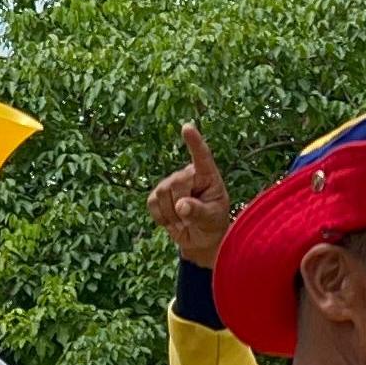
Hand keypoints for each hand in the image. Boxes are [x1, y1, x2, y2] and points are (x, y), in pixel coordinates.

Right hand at [146, 123, 232, 268]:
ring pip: (162, 193)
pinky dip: (161, 217)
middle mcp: (188, 174)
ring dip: (172, 215)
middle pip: (176, 182)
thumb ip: (199, 211)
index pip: (201, 156)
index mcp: (207, 175)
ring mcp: (170, 183)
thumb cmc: (213, 222)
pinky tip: (172, 221)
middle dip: (181, 204)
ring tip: (184, 221)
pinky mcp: (156, 195)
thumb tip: (180, 205)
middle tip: (192, 220)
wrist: (200, 238)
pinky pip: (152, 203)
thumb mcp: (212, 218)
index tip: (187, 127)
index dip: (194, 141)